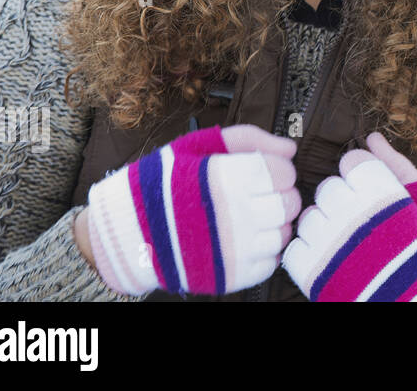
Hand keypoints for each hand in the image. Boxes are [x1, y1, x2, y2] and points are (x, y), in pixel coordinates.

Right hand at [84, 124, 300, 295]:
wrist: (127, 232)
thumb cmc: (163, 184)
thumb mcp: (198, 145)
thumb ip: (248, 139)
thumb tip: (289, 148)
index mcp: (230, 178)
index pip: (285, 173)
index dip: (277, 170)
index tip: (263, 173)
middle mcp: (237, 215)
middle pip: (290, 204)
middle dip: (279, 196)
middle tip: (259, 196)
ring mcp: (235, 249)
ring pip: (284, 234)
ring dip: (273, 224)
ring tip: (249, 218)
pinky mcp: (232, 276)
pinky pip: (271, 263)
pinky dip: (264, 252)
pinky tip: (244, 240)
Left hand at [281, 131, 416, 300]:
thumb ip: (397, 164)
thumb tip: (372, 137)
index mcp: (381, 192)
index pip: (352, 162)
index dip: (362, 175)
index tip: (373, 193)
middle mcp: (351, 213)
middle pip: (328, 187)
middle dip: (343, 199)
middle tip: (361, 220)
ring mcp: (329, 243)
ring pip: (309, 217)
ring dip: (325, 225)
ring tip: (347, 242)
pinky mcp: (313, 272)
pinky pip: (296, 247)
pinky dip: (310, 251)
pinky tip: (332, 258)